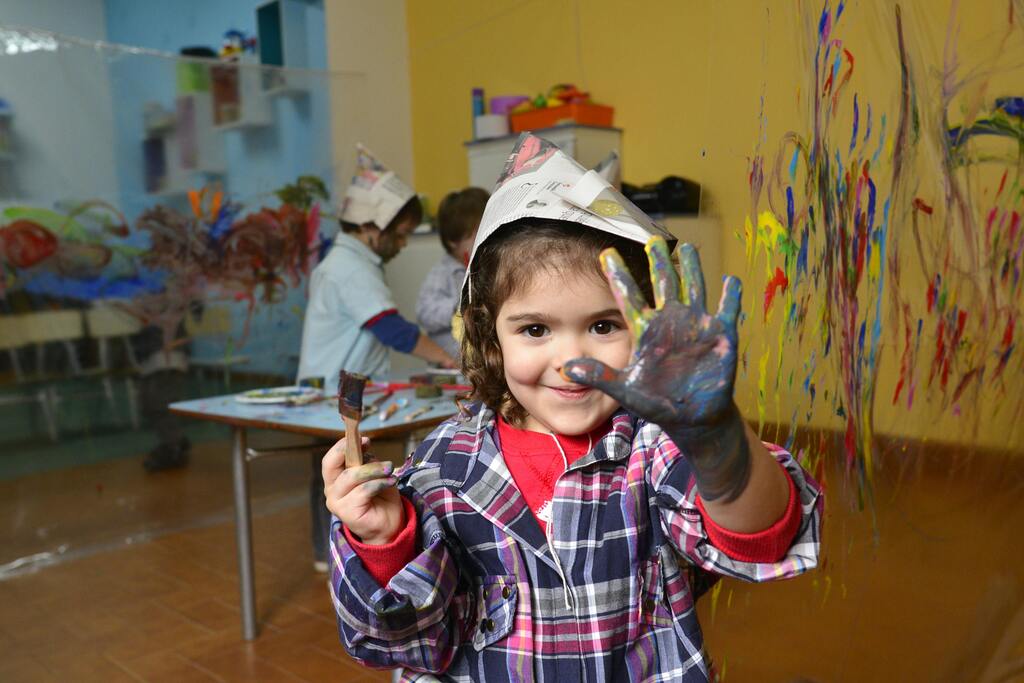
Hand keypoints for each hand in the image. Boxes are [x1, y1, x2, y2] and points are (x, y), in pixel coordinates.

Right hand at [322, 436, 403, 544]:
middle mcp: (331, 491)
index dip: (342, 446)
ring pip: (351, 476)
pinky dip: (379, 483)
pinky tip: (390, 482)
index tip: (364, 439)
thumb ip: (366, 461)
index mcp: (335, 480)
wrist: (389, 525)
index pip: (329, 460)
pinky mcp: (347, 512)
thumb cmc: (381, 497)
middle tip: (370, 447)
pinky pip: (363, 490)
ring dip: (373, 469)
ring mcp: (337, 503)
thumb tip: (363, 445)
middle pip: (333, 466)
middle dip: (353, 453)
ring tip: (389, 470)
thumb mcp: (375, 473)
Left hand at [562, 238, 751, 501]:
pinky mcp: (720, 335)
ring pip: (693, 288)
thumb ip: (599, 376)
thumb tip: (567, 367)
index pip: (628, 297)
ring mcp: (695, 326)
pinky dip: (730, 295)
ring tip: (688, 246)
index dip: (617, 276)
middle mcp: (670, 322)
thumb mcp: (624, 391)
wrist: (692, 418)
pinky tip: (729, 280)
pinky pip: (727, 310)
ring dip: (692, 268)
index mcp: (645, 331)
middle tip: (652, 238)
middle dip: (658, 261)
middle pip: (663, 284)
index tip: (605, 253)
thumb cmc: (657, 403)